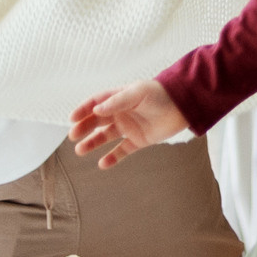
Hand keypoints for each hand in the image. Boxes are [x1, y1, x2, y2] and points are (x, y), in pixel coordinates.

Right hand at [68, 79, 188, 166]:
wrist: (184, 106)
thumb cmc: (160, 94)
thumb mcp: (137, 93)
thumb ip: (117, 101)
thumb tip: (96, 110)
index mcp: (119, 98)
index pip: (96, 103)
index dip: (83, 110)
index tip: (72, 119)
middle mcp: (121, 112)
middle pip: (97, 121)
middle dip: (84, 128)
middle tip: (73, 136)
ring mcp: (129, 127)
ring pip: (106, 137)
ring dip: (92, 143)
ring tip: (80, 150)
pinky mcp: (139, 140)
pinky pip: (122, 150)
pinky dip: (112, 158)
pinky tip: (102, 164)